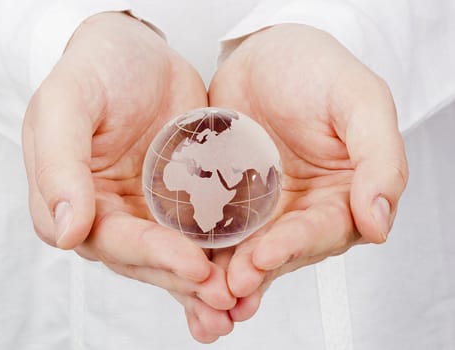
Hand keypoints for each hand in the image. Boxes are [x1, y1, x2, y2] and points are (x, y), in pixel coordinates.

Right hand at [22, 12, 234, 341]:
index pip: (109, 240)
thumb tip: (65, 232)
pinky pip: (200, 234)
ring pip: (173, 257)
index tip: (192, 266)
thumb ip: (59, 164)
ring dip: (203, 284)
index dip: (150, 256)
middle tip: (225, 297)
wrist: (137, 52)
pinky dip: (221, 257)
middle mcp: (109, 215)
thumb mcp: (65, 103)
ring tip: (238, 303)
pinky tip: (248, 277)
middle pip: (145, 259)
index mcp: (72, 201)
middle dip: (183, 281)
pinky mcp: (180, 202)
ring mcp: (146, 211)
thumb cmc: (94, 70)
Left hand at [208, 24, 408, 320]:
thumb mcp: (360, 101)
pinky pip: (218, 230)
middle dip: (256, 270)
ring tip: (207, 293)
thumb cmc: (316, 70)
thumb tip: (380, 222)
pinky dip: (205, 250)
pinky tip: (187, 265)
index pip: (325, 230)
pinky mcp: (230, 202)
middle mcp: (305, 210)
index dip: (296, 246)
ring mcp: (265, 209)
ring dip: (229, 274)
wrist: (264, 55)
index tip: (266, 256)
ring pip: (249, 250)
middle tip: (230, 286)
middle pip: (284, 250)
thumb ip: (380, 159)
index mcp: (343, 194)